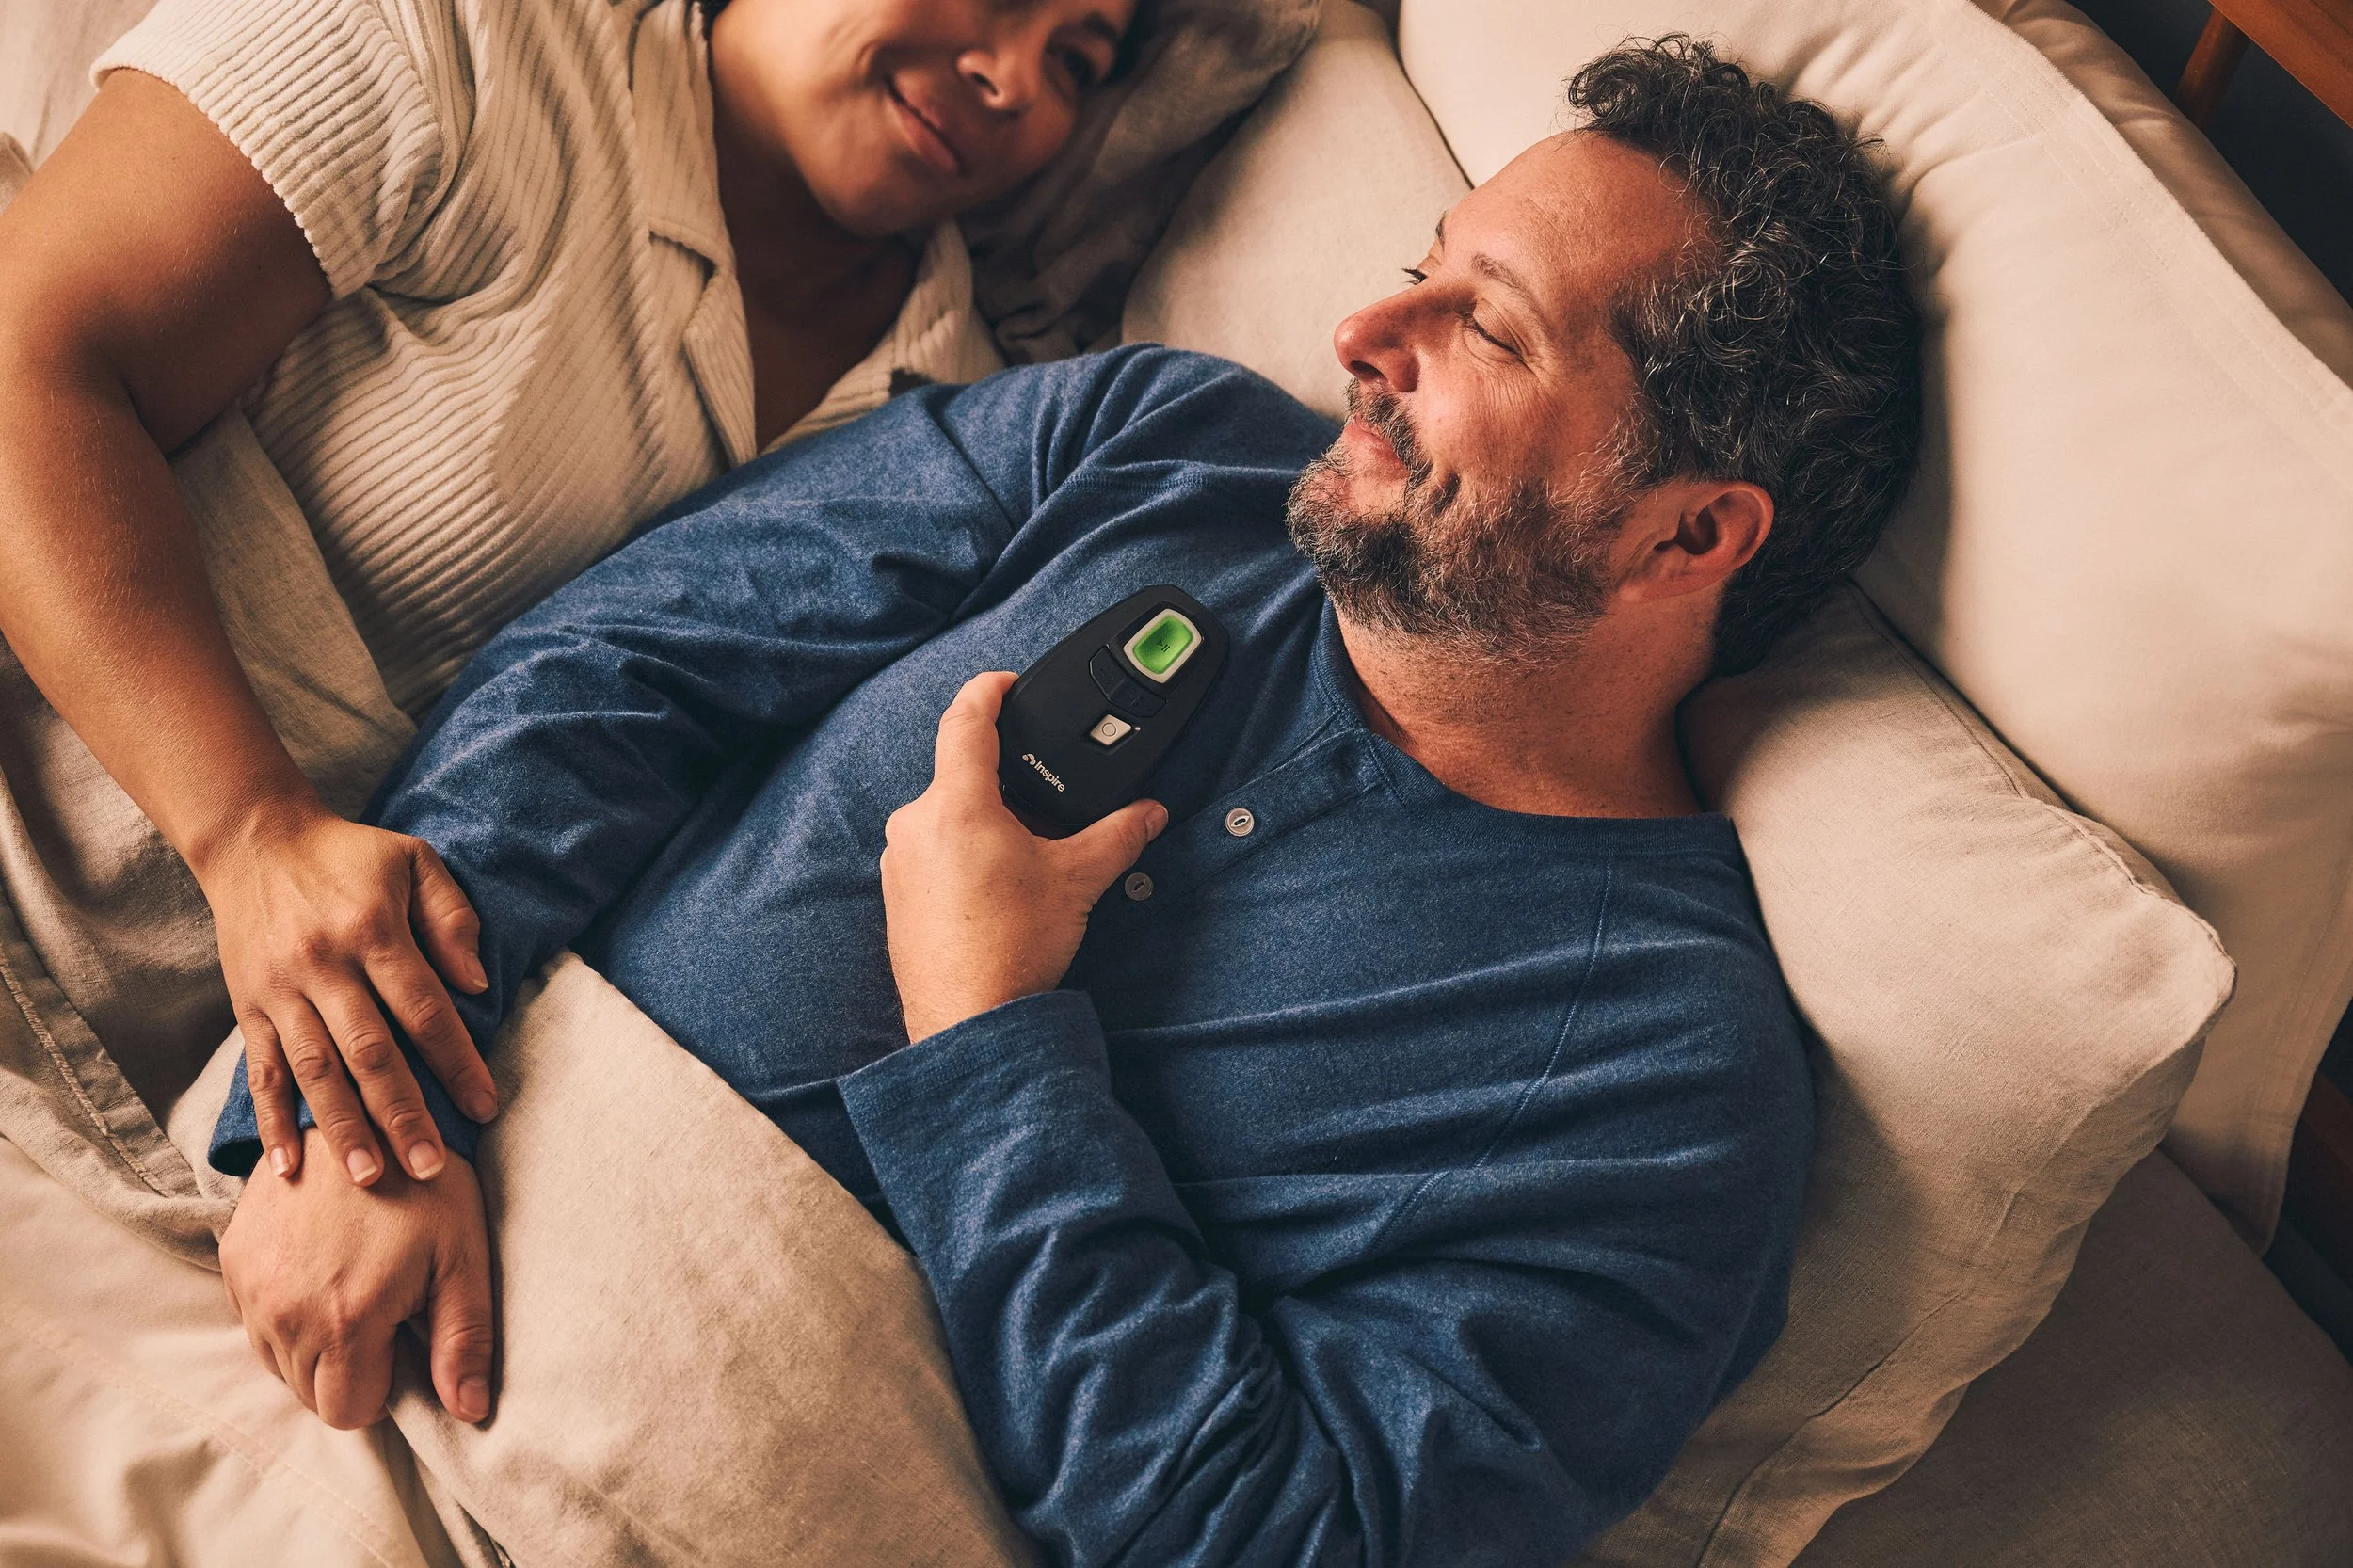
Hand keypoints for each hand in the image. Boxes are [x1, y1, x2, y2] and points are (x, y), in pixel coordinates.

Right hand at [198, 797, 494, 1185]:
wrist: (255, 841)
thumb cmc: (350, 855)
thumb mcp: (414, 860)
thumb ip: (452, 917)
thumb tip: (478, 984)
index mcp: (372, 930)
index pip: (423, 1008)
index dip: (455, 1061)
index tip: (484, 1107)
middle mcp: (323, 966)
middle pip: (368, 1051)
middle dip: (401, 1113)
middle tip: (429, 1167)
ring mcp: (279, 991)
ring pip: (314, 1070)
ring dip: (341, 1126)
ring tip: (368, 1177)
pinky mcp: (247, 1007)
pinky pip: (260, 1070)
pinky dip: (273, 1118)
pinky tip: (287, 1165)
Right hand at [219, 1125, 495, 1429]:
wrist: (365, 1111)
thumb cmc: (427, 1185)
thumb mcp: (463, 1257)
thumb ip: (464, 1341)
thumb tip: (469, 1413)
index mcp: (345, 1321)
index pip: (346, 1411)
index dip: (382, 1388)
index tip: (401, 1344)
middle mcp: (284, 1313)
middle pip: (309, 1391)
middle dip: (349, 1369)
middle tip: (383, 1310)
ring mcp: (252, 1285)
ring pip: (277, 1361)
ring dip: (313, 1345)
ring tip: (353, 1286)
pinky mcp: (234, 1257)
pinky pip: (253, 1319)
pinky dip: (284, 1312)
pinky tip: (321, 1269)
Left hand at [881, 672, 1167, 1041]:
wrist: (969, 1022)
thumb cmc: (1013, 948)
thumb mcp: (1078, 880)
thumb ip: (1117, 835)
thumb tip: (1149, 813)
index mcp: (957, 803)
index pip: (964, 719)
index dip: (988, 690)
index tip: (1006, 683)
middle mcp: (916, 824)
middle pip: (960, 774)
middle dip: (1005, 782)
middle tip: (1046, 806)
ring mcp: (898, 861)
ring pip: (945, 817)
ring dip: (985, 822)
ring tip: (1027, 857)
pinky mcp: (895, 895)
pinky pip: (931, 853)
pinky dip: (964, 855)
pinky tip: (998, 890)